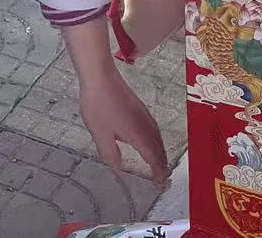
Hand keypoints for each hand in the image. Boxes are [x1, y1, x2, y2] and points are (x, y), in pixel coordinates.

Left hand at [79, 64, 169, 186]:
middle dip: (162, 164)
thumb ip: (110, 153)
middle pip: (159, 147)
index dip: (158, 171)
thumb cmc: (99, 106)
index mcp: (138, 134)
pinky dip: (155, 141)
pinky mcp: (139, 108)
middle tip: (163, 179)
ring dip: (160, 153)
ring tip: (158, 164)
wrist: (101, 76)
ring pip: (157, 137)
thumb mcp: (100, 134)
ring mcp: (143, 114)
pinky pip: (153, 129)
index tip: (160, 184)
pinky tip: (148, 142)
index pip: (153, 156)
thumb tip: (118, 166)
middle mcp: (145, 124)